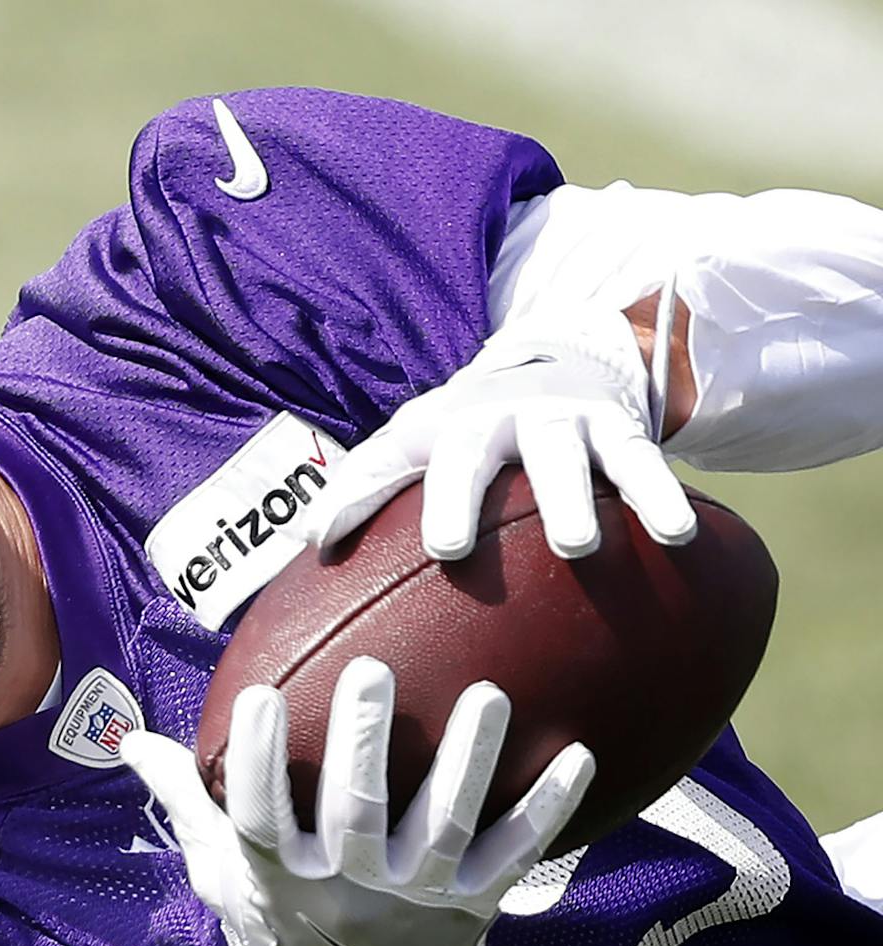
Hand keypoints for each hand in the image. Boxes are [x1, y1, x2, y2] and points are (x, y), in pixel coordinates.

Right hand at [121, 660, 593, 945]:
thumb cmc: (287, 927)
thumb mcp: (227, 876)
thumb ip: (189, 803)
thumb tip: (131, 740)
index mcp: (284, 877)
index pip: (261, 817)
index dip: (256, 760)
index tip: (256, 695)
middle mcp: (352, 889)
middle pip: (358, 813)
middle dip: (366, 742)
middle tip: (373, 671)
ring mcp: (419, 899)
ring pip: (447, 825)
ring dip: (470, 760)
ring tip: (488, 695)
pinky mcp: (476, 906)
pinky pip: (518, 853)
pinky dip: (548, 807)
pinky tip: (578, 752)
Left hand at [300, 302, 696, 562]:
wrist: (565, 358)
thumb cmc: (472, 425)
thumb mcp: (416, 440)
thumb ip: (364, 486)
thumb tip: (307, 542)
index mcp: (448, 425)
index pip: (399, 458)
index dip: (366, 494)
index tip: (358, 544)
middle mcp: (504, 418)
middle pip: (480, 454)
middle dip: (462, 496)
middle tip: (447, 549)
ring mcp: (567, 423)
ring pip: (569, 459)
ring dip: (574, 500)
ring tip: (578, 548)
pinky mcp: (620, 432)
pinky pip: (643, 466)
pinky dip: (660, 498)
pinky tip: (677, 536)